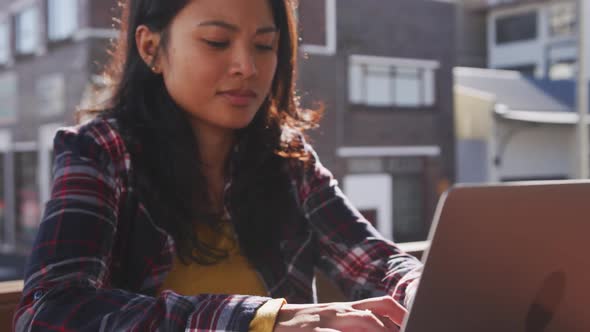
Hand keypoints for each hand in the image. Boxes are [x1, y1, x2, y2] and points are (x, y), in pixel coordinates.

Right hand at [273, 296, 406, 331]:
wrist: (273, 321)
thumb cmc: (308, 326)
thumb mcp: (334, 320)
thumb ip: (357, 323)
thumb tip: (384, 326)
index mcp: (347, 308)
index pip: (382, 304)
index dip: (401, 315)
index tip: (415, 323)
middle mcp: (340, 311)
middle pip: (374, 317)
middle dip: (394, 329)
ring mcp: (326, 321)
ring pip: (362, 323)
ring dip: (378, 331)